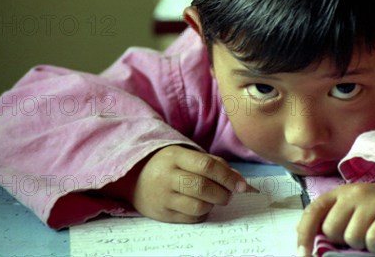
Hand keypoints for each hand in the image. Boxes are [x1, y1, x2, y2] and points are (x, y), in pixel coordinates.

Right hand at [105, 145, 256, 222]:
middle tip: (229, 194)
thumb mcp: (187, 155)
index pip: (207, 166)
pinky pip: (191, 218)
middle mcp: (167, 176)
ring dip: (214, 204)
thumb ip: (214, 164)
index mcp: (175, 156)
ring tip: (214, 199)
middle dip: (223, 193)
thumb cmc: (169, 164)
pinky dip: (203, 214)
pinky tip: (201, 205)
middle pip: (203, 188)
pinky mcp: (162, 214)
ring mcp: (163, 197)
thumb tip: (239, 181)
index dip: (228, 177)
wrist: (133, 176)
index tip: (241, 185)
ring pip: (199, 206)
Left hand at [296, 178, 374, 254]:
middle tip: (360, 234)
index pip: (313, 212)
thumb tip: (314, 245)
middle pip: (332, 231)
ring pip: (352, 238)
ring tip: (374, 232)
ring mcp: (372, 202)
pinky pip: (373, 241)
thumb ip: (334, 219)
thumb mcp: (353, 207)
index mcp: (339, 193)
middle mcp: (353, 194)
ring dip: (363, 244)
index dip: (304, 235)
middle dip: (343, 240)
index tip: (303, 254)